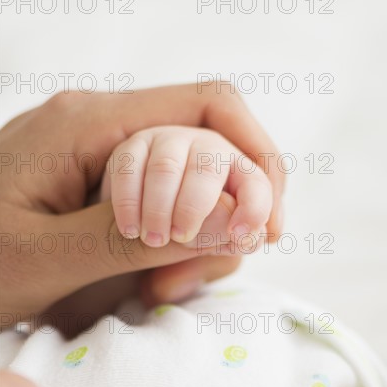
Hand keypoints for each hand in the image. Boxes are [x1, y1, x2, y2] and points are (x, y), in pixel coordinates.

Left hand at [0, 83, 284, 329]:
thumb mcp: (36, 258)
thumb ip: (128, 237)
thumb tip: (228, 218)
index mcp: (91, 121)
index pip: (209, 105)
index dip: (256, 156)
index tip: (267, 224)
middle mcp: (108, 126)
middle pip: (213, 144)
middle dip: (231, 209)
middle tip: (197, 273)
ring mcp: (112, 155)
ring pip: (200, 179)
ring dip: (204, 236)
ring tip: (160, 288)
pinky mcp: (112, 186)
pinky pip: (173, 200)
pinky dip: (183, 244)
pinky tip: (152, 279)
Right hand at [100, 126, 271, 247]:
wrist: (149, 222)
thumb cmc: (193, 232)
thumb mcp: (215, 243)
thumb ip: (227, 242)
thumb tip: (241, 239)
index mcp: (241, 172)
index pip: (257, 185)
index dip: (254, 208)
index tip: (239, 237)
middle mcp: (210, 148)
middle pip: (208, 168)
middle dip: (194, 206)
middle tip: (180, 237)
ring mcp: (171, 142)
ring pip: (166, 168)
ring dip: (159, 208)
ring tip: (154, 239)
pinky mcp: (135, 147)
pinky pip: (129, 168)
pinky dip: (128, 202)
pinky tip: (131, 230)